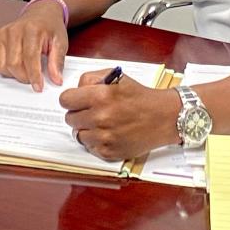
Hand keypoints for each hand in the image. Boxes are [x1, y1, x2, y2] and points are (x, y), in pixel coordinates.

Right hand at [0, 0, 67, 91]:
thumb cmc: (50, 27)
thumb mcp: (60, 43)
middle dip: (24, 77)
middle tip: (34, 79)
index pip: (30, 58)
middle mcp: (14, 30)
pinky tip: (18, 64)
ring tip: (27, 70)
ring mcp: (2, 33)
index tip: (38, 87)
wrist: (41, 14)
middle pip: (14, 64)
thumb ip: (57, 62)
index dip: (34, 76)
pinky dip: (7, 69)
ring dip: (15, 74)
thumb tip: (56, 80)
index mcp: (32, 29)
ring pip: (3, 66)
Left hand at [59, 69, 180, 160]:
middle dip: (78, 114)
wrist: (164, 117)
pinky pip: (89, 147)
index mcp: (99, 96)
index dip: (71, 99)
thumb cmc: (140, 96)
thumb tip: (75, 90)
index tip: (77, 100)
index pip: (65, 100)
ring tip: (102, 123)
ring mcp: (104, 137)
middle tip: (92, 111)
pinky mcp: (109, 152)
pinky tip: (109, 133)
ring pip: (78, 135)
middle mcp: (100, 118)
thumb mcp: (116, 76)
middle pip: (69, 119)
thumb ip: (90, 79)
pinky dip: (96, 141)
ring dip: (86, 129)